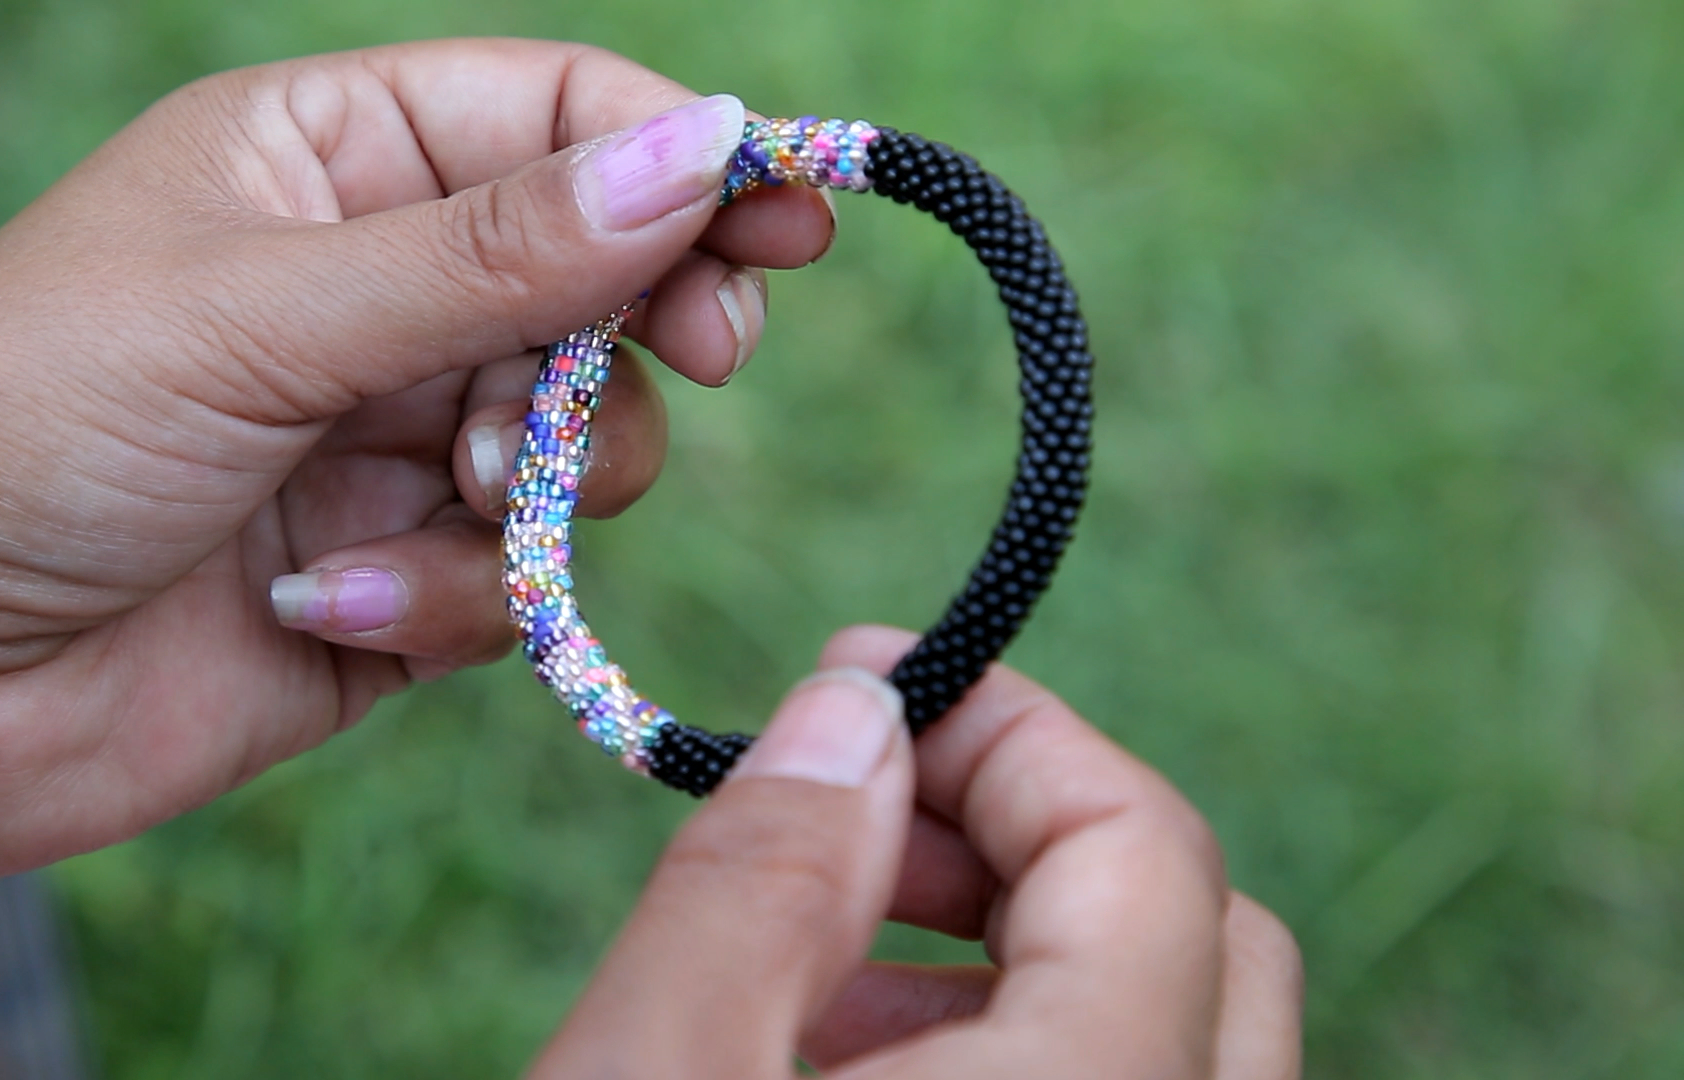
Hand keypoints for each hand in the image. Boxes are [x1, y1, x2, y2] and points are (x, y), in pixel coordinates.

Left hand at [0, 39, 832, 1001]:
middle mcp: (374, 292)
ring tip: (436, 491)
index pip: (556, 119)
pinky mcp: (403, 580)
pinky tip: (339, 600)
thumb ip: (493, 249)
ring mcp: (391, 437)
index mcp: (326, 163)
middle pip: (604, 275)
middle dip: (647, 322)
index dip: (683, 156)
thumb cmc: (17, 428)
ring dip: (538, 477)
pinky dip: (461, 592)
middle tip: (703, 351)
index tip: (791, 213)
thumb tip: (701, 150)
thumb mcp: (260, 309)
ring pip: (586, 437)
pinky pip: (520, 574)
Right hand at [534, 626, 1302, 1078]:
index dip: (1008, 731)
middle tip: (850, 815)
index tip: (862, 687)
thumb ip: (765, 883)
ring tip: (822, 961)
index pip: (1146, 848)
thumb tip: (855, 711)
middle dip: (1019, 833)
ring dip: (1015, 948)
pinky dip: (1016, 1046)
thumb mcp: (651, 1079)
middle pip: (1195, 933)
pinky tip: (852, 1063)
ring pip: (1167, 1034)